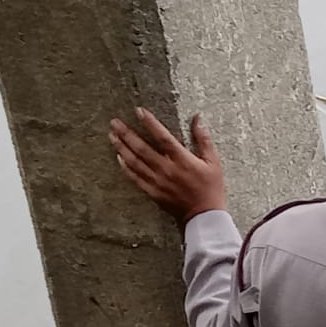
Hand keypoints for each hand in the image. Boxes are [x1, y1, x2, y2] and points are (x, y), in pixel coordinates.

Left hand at [109, 109, 226, 224]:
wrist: (204, 215)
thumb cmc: (212, 187)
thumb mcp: (214, 162)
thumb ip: (203, 139)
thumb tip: (198, 119)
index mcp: (182, 160)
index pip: (163, 137)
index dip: (150, 123)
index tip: (139, 111)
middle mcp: (167, 169)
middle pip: (142, 148)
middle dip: (127, 133)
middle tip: (115, 122)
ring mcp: (157, 181)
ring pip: (135, 162)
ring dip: (122, 147)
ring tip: (112, 136)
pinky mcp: (152, 192)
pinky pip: (135, 177)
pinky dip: (125, 167)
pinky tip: (119, 157)